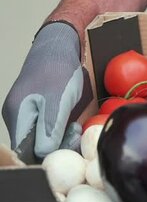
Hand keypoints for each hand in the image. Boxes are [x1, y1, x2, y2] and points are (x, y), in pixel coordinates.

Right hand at [2, 22, 91, 159]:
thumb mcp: (58, 102)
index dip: (44, 157)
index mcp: (17, 116)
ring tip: (75, 129)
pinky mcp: (36, 108)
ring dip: (59, 139)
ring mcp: (25, 112)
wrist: (60, 44)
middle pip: (31, 146)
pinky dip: (59, 130)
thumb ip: (49, 130)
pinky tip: (72, 124)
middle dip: (55, 148)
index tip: (66, 152)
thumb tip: (43, 154)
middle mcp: (16, 117)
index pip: (24, 151)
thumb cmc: (59, 70)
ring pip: (40, 138)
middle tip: (75, 137)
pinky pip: (44, 128)